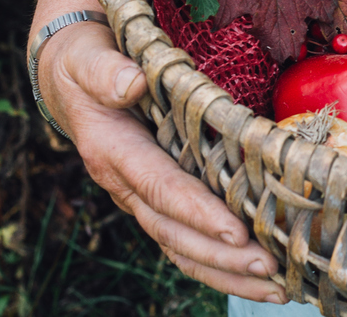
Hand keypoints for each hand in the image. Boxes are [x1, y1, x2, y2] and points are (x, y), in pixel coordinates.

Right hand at [37, 20, 287, 302]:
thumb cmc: (85, 61)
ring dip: (228, 272)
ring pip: (182, 247)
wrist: (69, 74)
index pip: (161, 188)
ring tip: (277, 288)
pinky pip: (185, 240)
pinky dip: (220, 263)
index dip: (197, 212)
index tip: (236, 233)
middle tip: (271, 269)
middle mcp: (126, 185)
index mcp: (113, 151)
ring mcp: (141, 198)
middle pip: (175, 233)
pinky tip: (258, 277)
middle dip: (223, 256)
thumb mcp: (87, 57)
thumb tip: (132, 84)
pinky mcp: (157, 199)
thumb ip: (107, 71)